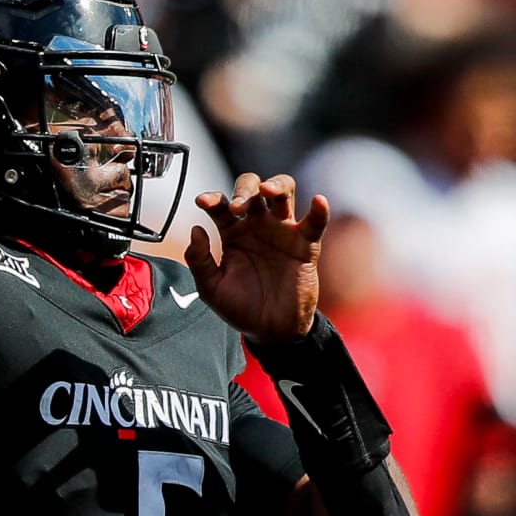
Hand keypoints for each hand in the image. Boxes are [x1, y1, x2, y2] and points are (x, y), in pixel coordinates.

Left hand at [185, 173, 328, 343]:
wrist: (270, 330)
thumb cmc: (240, 307)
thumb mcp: (211, 288)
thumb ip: (199, 260)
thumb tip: (196, 229)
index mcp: (232, 232)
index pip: (221, 204)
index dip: (212, 198)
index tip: (203, 202)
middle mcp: (257, 225)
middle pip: (253, 188)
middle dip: (245, 189)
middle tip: (238, 206)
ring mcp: (282, 232)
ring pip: (283, 192)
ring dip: (276, 185)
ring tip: (268, 191)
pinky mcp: (305, 245)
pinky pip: (315, 223)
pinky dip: (319, 210)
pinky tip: (318, 202)